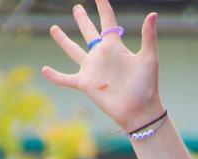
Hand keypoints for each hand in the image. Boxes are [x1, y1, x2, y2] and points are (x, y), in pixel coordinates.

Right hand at [42, 0, 163, 132]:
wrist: (139, 110)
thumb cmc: (147, 86)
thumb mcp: (149, 58)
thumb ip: (148, 36)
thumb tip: (153, 14)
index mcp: (116, 46)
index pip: (108, 21)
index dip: (103, 7)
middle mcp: (102, 55)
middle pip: (89, 32)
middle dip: (82, 20)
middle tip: (77, 8)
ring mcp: (92, 69)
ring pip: (73, 50)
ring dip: (63, 40)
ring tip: (53, 28)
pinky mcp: (85, 83)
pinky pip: (66, 78)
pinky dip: (55, 76)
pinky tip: (44, 70)